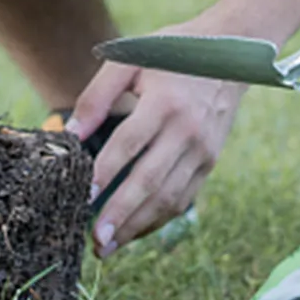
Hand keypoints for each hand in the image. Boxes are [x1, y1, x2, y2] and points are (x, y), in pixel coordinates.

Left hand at [70, 31, 242, 251]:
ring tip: (110, 245)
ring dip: (139, 225)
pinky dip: (159, 218)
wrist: (229, 55)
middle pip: (151, 180)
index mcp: (165, 102)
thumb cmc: (171, 54)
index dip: (105, 172)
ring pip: (169, 197)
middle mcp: (187, 130)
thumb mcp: (129, 60)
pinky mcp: (210, 162)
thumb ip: (96, 95)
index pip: (130, 144)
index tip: (83, 197)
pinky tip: (135, 230)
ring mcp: (203, 150)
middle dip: (121, 213)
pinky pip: (184, 198)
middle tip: (96, 239)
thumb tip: (70, 133)